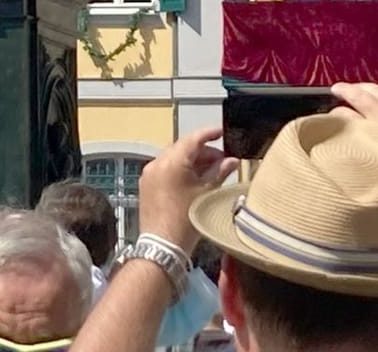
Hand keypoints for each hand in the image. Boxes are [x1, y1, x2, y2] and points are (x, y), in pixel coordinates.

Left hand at [135, 126, 237, 249]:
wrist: (162, 245)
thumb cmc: (186, 220)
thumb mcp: (207, 194)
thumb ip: (219, 172)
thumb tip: (231, 161)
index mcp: (172, 162)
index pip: (193, 139)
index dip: (209, 133)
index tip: (221, 132)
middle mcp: (157, 163)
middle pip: (182, 148)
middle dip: (203, 151)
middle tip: (222, 159)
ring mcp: (149, 174)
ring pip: (173, 158)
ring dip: (192, 161)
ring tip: (211, 170)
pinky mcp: (146, 185)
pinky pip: (165, 169)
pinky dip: (180, 170)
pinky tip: (194, 179)